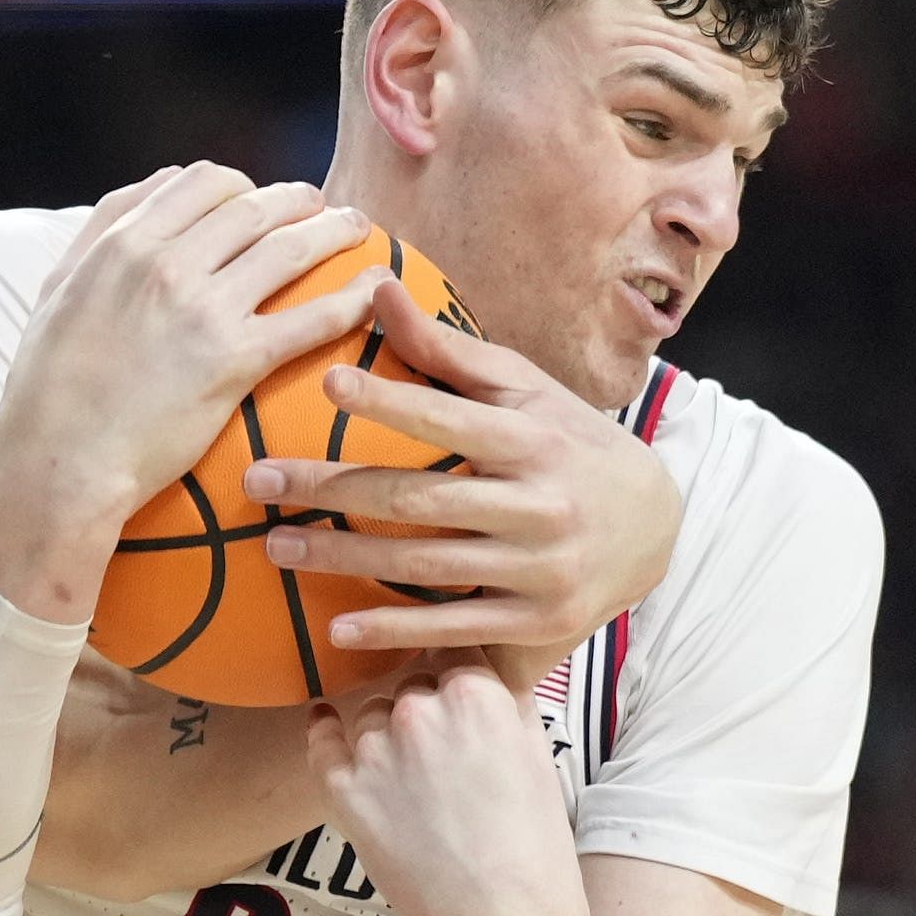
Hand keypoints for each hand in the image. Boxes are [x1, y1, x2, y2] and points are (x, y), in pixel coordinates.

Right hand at [0, 166, 381, 617]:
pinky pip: (309, 318)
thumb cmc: (47, 387)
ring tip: (358, 231)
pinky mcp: (235, 362)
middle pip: (254, 205)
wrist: (57, 462)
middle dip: (296, 200)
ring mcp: (204, 311)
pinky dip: (350, 300)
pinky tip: (372, 293)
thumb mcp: (55, 292)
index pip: (200, 182)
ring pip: (290, 247)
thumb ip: (98, 233)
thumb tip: (151, 189)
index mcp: (123, 244)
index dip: (239, 185)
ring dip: (335, 231)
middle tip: (319, 209)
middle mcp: (167, 265)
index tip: (254, 201)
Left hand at [251, 281, 682, 661]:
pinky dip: (395, 630)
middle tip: (259, 481)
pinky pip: (454, 626)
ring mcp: (541, 568)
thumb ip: (448, 350)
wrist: (656, 528)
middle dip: (332, 490)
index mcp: (534, 440)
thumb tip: (379, 285)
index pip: (450, 418)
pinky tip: (336, 628)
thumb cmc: (570, 444)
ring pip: (426, 566)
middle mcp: (540, 504)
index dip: (390, 402)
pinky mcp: (538, 621)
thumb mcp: (525, 392)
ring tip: (275, 547)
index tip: (328, 383)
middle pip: (419, 498)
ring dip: (343, 559)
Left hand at [303, 662, 583, 915]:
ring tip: (407, 767)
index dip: (455, 666)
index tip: (453, 676)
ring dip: (386, 730)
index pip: (454, 650)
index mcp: (477, 696)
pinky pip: (322, 744)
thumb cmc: (532, 848)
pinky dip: (322, 730)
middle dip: (426, 705)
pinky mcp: (343, 791)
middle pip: (412, 684)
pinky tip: (323, 720)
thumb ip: (507, 705)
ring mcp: (376, 751)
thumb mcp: (539, 757)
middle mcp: (421, 712)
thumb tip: (486, 674)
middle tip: (442, 745)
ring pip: (371, 715)